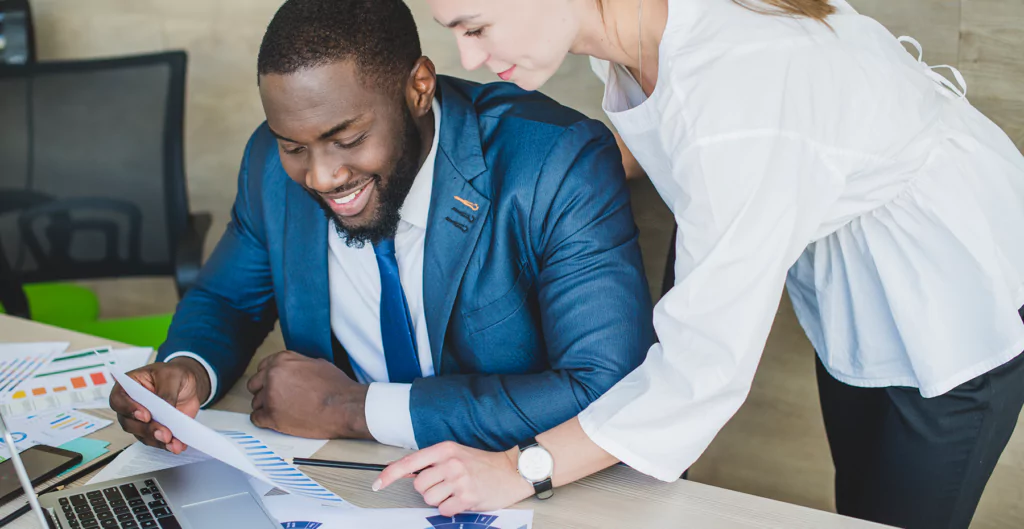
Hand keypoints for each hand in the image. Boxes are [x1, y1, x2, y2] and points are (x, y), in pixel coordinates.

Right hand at [109, 357, 210, 453]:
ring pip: (141, 434)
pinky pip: (155, 440)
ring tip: (172, 442)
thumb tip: (164, 410)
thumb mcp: (172, 376)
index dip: (129, 409)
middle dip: (147, 429)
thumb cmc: (174, 374)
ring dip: (156, 440)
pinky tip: (176, 445)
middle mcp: (130, 405)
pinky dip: (165, 444)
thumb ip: (166, 393)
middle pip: (128, 422)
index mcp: (129, 385)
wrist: (189, 384)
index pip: (118, 399)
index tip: (145, 415)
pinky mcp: (153, 429)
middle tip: (164, 433)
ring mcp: (140, 419)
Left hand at [247, 350, 370, 438]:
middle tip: (276, 398)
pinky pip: (256, 418)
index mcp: (283, 360)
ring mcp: (270, 396)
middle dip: (264, 390)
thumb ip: (297, 364)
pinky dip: (264, 420)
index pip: (262, 366)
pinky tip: (276, 420)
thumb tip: (291, 369)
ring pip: (255, 402)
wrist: (344, 407)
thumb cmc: (336, 387)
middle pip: (254, 384)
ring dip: (265, 406)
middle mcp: (272, 376)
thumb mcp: (317, 364)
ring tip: (282, 410)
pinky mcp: (271, 416)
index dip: (269, 377)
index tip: (273, 383)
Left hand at [375, 441, 533, 515]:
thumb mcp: (455, 454)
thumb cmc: (482, 464)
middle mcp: (450, 463)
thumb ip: (432, 461)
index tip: (378, 484)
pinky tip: (462, 500)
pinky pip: (444, 510)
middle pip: (419, 486)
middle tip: (446, 485)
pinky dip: (451, 509)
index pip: (409, 462)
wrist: (511, 471)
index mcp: (444, 449)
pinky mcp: (467, 497)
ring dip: (440, 500)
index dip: (390, 474)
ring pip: (429, 499)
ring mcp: (459, 480)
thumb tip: (406, 472)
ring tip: (456, 491)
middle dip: (429, 489)